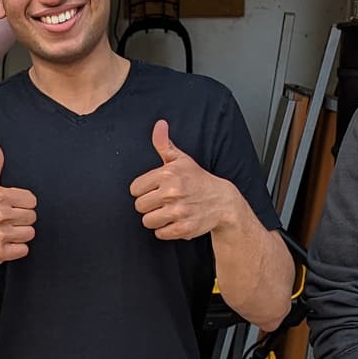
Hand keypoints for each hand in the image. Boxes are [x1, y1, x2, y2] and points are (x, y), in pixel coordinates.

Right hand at [0, 139, 36, 263]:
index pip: (32, 200)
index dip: (23, 202)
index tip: (11, 205)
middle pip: (32, 217)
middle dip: (22, 218)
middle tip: (7, 218)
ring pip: (30, 233)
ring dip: (20, 233)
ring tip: (6, 229)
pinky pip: (24, 249)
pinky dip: (17, 248)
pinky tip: (5, 242)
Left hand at [129, 121, 240, 240]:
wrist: (222, 201)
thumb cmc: (197, 180)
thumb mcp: (182, 160)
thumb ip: (165, 144)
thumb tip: (159, 124)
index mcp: (168, 174)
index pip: (135, 189)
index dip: (143, 190)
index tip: (155, 189)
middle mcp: (172, 192)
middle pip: (139, 206)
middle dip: (149, 205)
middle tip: (163, 201)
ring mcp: (178, 211)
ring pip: (148, 221)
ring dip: (156, 219)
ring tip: (168, 211)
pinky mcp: (183, 228)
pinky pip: (160, 233)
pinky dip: (166, 230)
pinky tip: (176, 221)